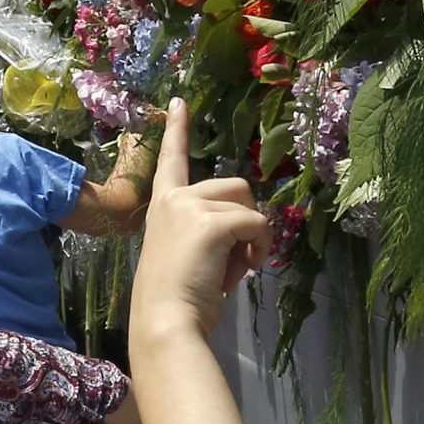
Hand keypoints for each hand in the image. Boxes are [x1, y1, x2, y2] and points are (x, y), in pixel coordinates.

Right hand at [131, 99, 269, 343]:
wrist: (166, 321)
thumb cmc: (176, 299)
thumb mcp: (190, 254)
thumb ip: (208, 231)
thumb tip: (246, 234)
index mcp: (163, 206)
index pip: (171, 159)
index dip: (178, 129)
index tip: (180, 102)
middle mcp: (174, 198)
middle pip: (235, 187)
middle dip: (246, 221)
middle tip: (236, 259)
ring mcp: (189, 206)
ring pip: (247, 204)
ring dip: (253, 236)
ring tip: (237, 266)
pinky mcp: (210, 222)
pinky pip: (255, 224)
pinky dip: (260, 246)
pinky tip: (247, 268)